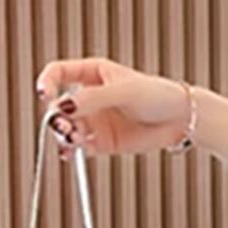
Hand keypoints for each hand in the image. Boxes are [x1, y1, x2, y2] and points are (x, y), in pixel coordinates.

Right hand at [32, 57, 190, 157]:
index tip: (45, 95)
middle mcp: (89, 97)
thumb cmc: (157, 95)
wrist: (181, 120)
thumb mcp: (125, 92)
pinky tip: (71, 154)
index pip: (57, 73)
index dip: (47, 82)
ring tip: (71, 140)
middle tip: (63, 126)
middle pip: (60, 106)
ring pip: (68, 128)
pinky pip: (81, 146)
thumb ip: (94, 99)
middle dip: (57, 117)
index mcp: (91, 73)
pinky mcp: (103, 141)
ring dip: (64, 135)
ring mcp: (95, 120)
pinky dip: (74, 151)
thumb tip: (63, 106)